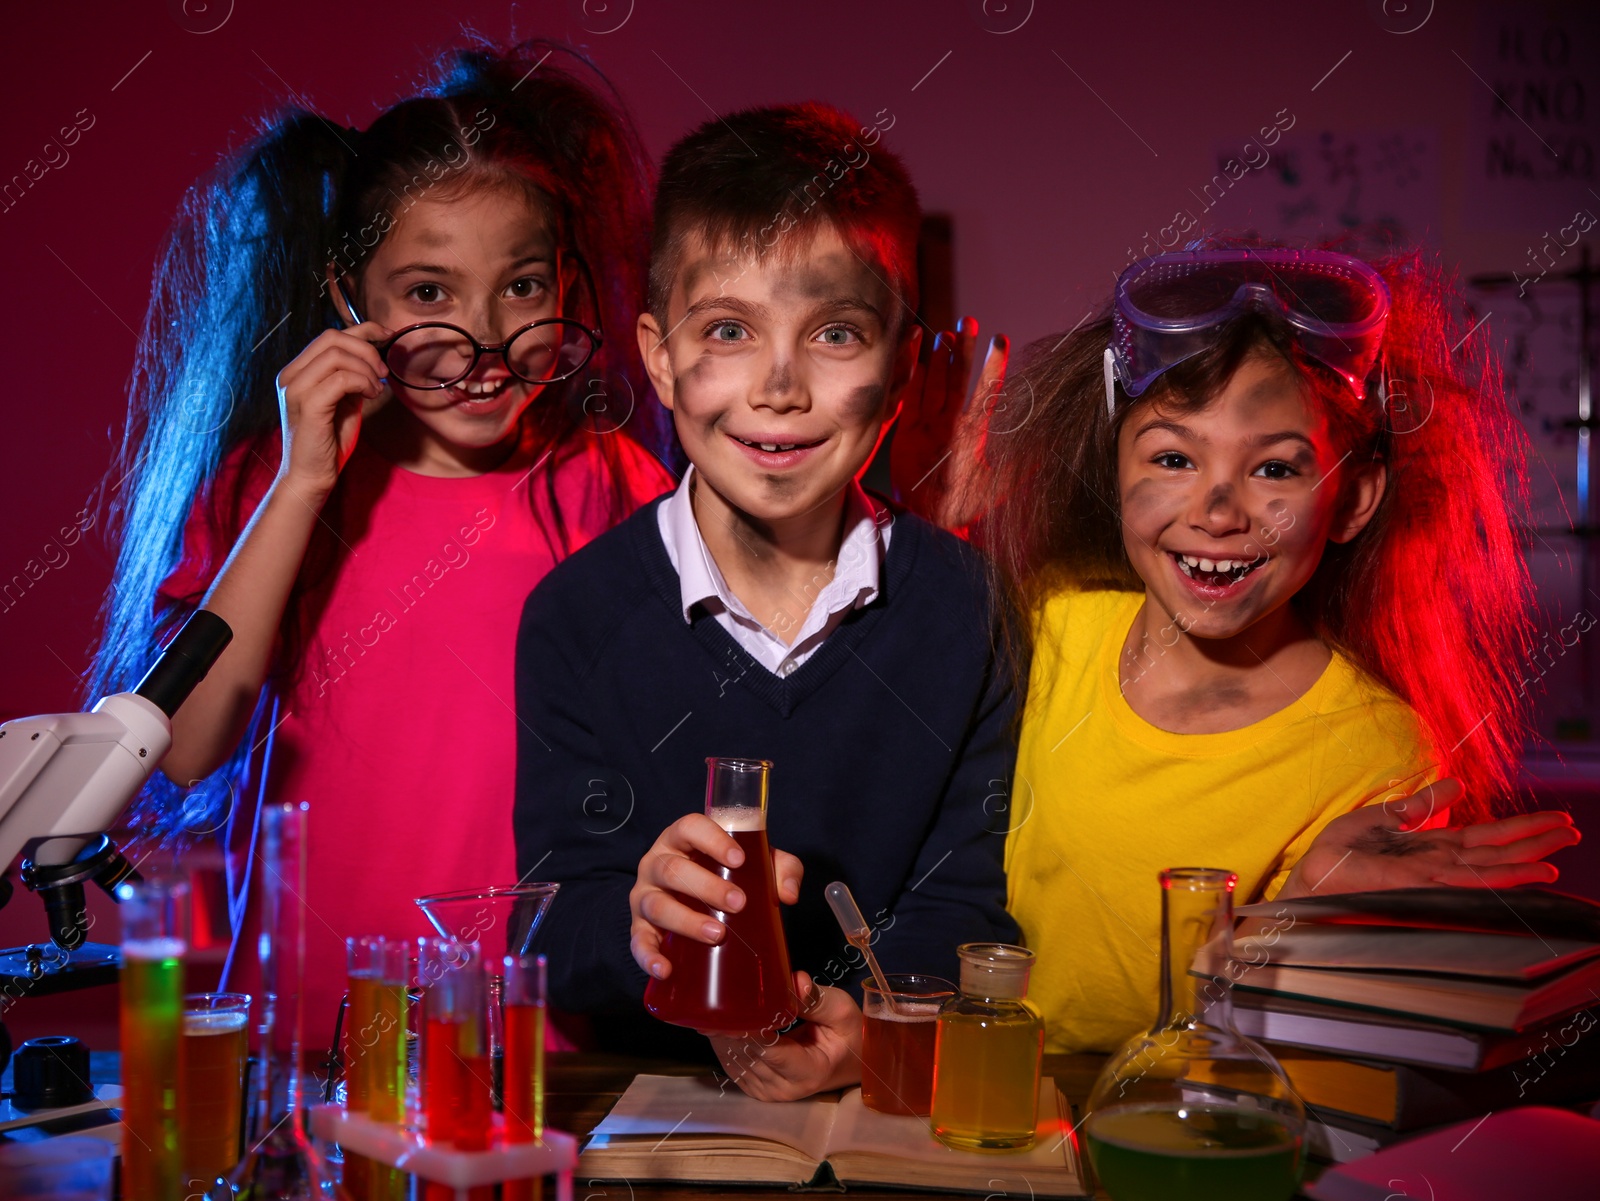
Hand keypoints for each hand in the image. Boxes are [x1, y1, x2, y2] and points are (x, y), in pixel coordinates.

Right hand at [274, 323, 392, 499]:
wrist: (312, 475)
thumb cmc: (329, 440)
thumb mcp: (343, 400)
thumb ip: (350, 376)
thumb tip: (372, 355)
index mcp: (297, 371)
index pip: (329, 335)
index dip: (363, 330)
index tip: (388, 337)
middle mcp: (291, 375)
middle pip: (332, 338)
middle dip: (366, 351)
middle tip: (383, 374)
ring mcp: (295, 389)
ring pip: (337, 356)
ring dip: (366, 370)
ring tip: (376, 390)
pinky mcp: (307, 405)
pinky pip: (340, 379)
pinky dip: (362, 383)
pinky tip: (370, 396)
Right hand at [629, 813, 802, 980]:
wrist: (695, 903)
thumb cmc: (726, 875)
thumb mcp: (755, 864)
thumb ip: (780, 869)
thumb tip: (788, 895)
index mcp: (681, 839)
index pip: (690, 828)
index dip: (712, 840)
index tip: (739, 859)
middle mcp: (657, 864)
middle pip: (673, 869)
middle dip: (706, 886)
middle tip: (739, 903)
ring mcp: (644, 896)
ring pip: (657, 904)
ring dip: (686, 921)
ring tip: (718, 934)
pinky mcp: (639, 929)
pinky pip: (638, 942)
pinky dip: (649, 957)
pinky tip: (665, 968)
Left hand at [709, 971, 863, 1100]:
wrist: (852, 1061)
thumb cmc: (848, 1034)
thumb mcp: (841, 1010)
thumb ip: (815, 999)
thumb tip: (795, 980)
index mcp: (808, 1072)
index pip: (768, 1050)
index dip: (747, 1028)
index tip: (732, 1003)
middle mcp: (784, 1088)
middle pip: (747, 1056)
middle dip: (730, 1027)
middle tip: (715, 996)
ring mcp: (768, 1092)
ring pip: (735, 1062)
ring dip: (723, 1036)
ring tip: (713, 1006)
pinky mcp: (758, 1089)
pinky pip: (733, 1066)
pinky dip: (725, 1045)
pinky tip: (719, 1024)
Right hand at [890, 317, 1007, 525]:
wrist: (932, 521)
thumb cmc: (966, 505)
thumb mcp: (1001, 485)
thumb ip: (1024, 466)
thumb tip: (1052, 450)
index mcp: (973, 432)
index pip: (986, 392)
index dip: (993, 367)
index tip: (1001, 340)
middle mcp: (951, 423)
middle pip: (957, 379)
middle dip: (963, 351)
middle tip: (968, 322)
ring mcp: (928, 425)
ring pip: (934, 383)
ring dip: (938, 358)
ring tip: (942, 332)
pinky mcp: (907, 431)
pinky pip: (909, 398)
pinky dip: (911, 375)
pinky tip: (914, 355)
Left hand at [1277, 779, 1580, 898]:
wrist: (1308, 878)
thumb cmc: (1337, 854)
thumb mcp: (1380, 817)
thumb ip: (1420, 804)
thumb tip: (1458, 784)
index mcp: (1431, 847)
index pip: (1485, 837)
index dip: (1521, 828)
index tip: (1556, 820)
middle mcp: (1439, 864)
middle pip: (1497, 852)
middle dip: (1535, 842)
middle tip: (1573, 832)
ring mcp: (1432, 878)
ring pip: (1490, 869)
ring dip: (1525, 863)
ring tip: (1558, 861)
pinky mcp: (1420, 885)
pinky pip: (1467, 880)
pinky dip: (1499, 878)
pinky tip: (1523, 874)